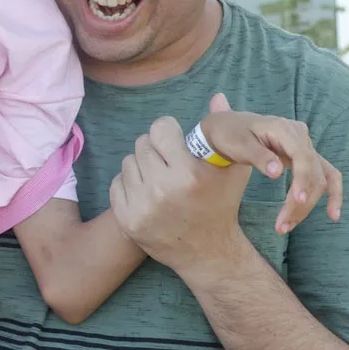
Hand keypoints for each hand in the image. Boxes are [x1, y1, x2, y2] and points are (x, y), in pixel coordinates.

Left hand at [110, 117, 252, 275]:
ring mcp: (142, 206)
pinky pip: (117, 183)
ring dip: (142, 167)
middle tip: (168, 163)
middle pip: (142, 143)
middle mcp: (163, 189)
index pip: (160, 128)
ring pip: (128, 162)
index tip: (175, 142)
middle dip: (155, 150)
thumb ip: (223, 130)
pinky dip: (130, 185)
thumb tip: (218, 97)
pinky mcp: (127, 220)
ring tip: (159, 179)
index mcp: (189, 173)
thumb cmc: (221, 204)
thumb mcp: (231, 169)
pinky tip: (148, 195)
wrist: (208, 252)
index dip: (168, 133)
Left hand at [200, 93, 342, 233]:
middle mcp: (300, 136)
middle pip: (313, 172)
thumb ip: (258, 157)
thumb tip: (277, 172)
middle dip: (300, 202)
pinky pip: (325, 174)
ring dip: (308, 204)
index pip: (303, 156)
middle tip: (281, 226)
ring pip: (319, 178)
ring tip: (288, 226)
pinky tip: (333, 214)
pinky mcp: (305, 157)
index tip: (298, 201)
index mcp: (283, 129)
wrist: (228, 126)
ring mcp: (305, 146)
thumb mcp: (238, 144)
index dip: (303, 179)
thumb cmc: (230, 134)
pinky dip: (331, 194)